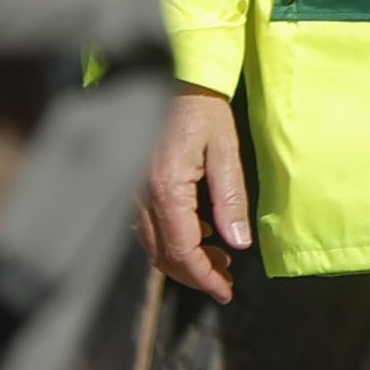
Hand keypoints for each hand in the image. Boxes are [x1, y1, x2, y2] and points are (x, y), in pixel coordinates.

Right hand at [142, 84, 251, 301]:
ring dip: (183, 260)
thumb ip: (231, 198)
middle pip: (162, 255)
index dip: (204, 277)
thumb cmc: (202, 108)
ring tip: (219, 260)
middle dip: (194, 275)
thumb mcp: (226, 149)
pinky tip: (199, 234)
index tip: (225, 292)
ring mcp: (131, 190)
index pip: (182, 249)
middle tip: (225, 282)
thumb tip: (238, 243)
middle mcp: (140, 194)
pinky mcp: (133, 185)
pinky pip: (147, 227)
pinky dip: (172, 240)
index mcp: (165, 187)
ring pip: (152, 245)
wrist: (172, 77)